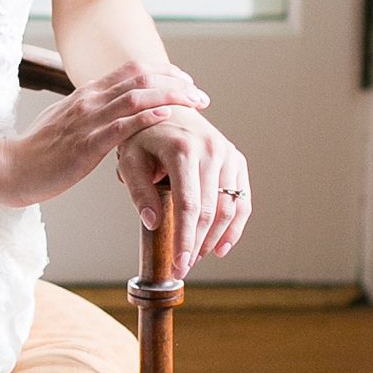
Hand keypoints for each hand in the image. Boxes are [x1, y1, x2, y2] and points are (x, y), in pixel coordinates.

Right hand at [0, 63, 208, 207]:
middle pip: (140, 77)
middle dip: (176, 81)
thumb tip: (107, 107)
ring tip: (195, 102)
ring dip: (171, 96)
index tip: (185, 81)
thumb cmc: (37, 151)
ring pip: (137, 96)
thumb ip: (87, 111)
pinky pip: (123, 126)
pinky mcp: (86, 145)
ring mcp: (87, 120)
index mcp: (86, 93)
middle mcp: (89, 99)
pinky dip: (149, 117)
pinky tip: (168, 116)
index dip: (163, 72)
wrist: (9, 168)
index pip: (131, 71)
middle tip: (200, 93)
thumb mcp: (64, 120)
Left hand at [115, 109, 250, 277]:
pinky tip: (221, 246)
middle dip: (197, 244)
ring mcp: (227, 153)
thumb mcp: (130, 159)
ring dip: (215, 239)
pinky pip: (242, 199)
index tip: (179, 266)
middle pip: (210, 210)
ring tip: (197, 258)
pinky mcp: (236, 159)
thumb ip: (139, 191)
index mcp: (183, 149)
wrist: (167, 105)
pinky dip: (235, 226)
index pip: (188, 205)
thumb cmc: (143, 135)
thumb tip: (154, 222)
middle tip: (183, 268)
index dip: (185, 239)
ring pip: (230, 208)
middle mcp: (211, 149)